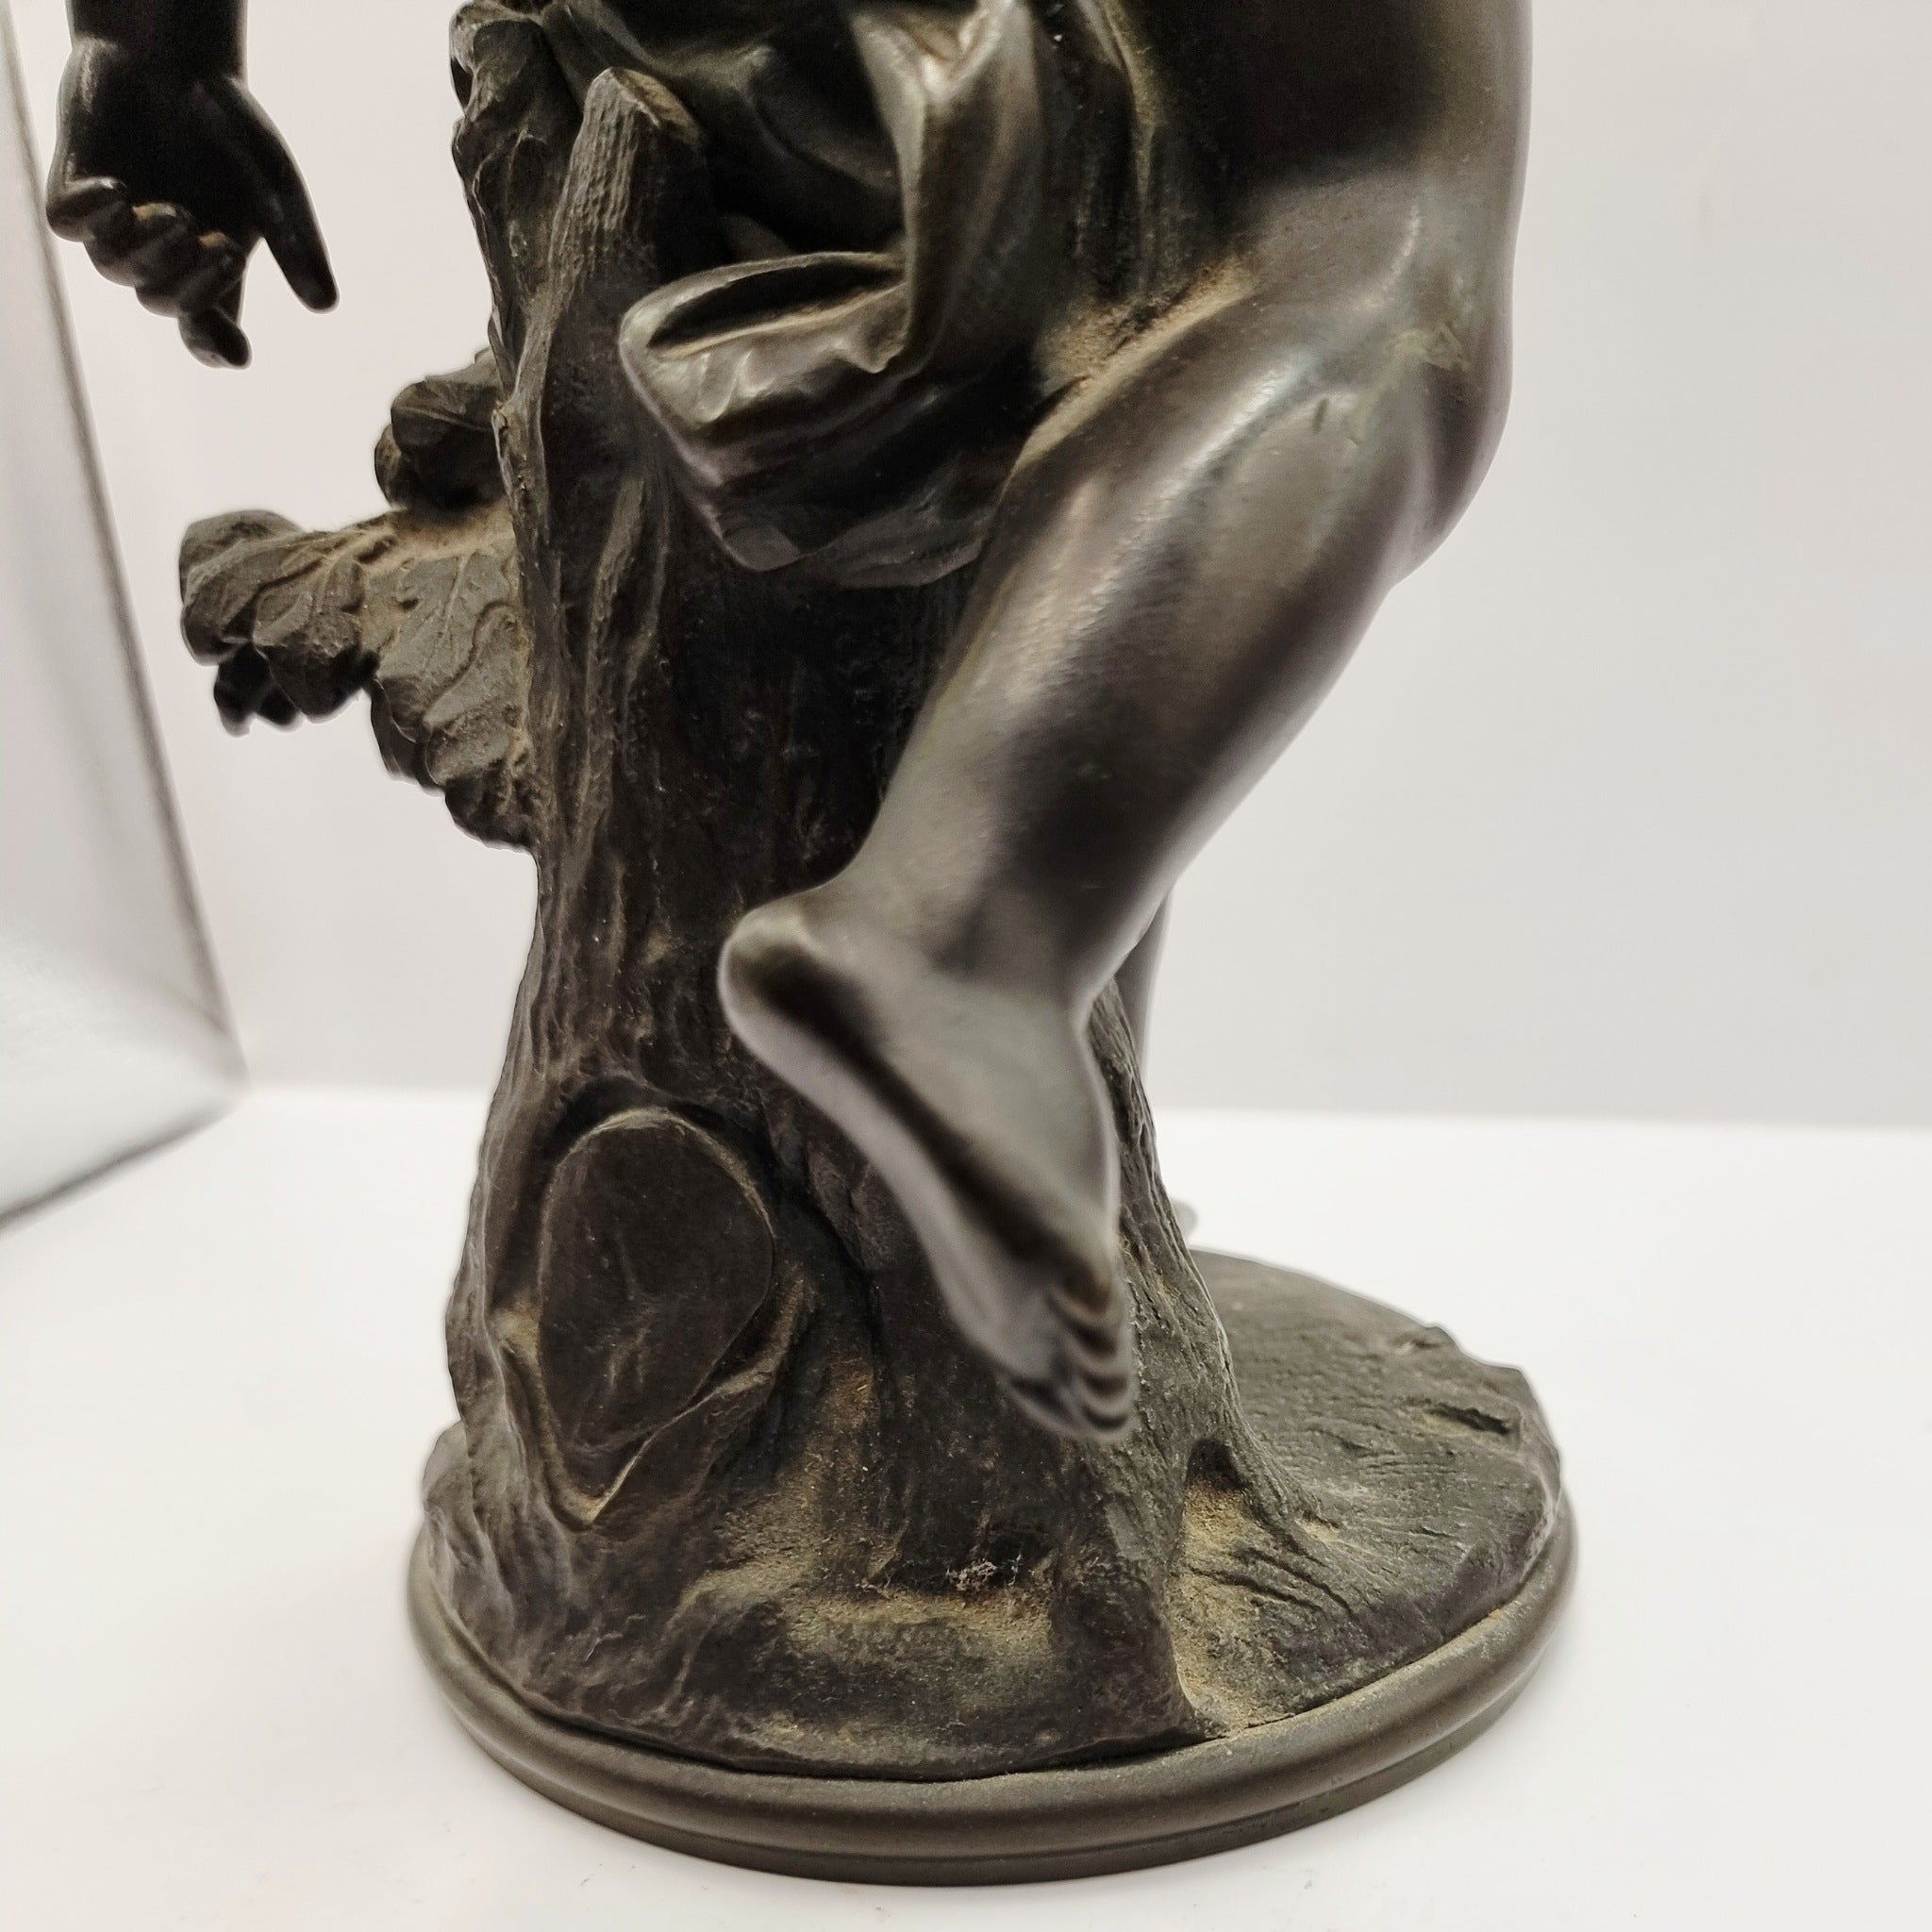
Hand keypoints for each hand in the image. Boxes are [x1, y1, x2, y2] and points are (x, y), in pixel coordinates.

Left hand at [45, 34, 335, 366]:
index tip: (235, 352)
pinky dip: (91, 216)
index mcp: (208, 269)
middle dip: (193, 285)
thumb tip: (324, 304)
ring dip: (149, 251)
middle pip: (161, 301)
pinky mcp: (73, 188)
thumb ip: (296, 244)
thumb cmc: (229, 129)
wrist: (170, 57)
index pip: (204, 330)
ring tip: (178, 215)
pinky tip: (119, 193)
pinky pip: (68, 222)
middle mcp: (157, 255)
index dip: (214, 347)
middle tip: (226, 248)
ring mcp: (112, 225)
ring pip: (114, 267)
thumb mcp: (276, 187)